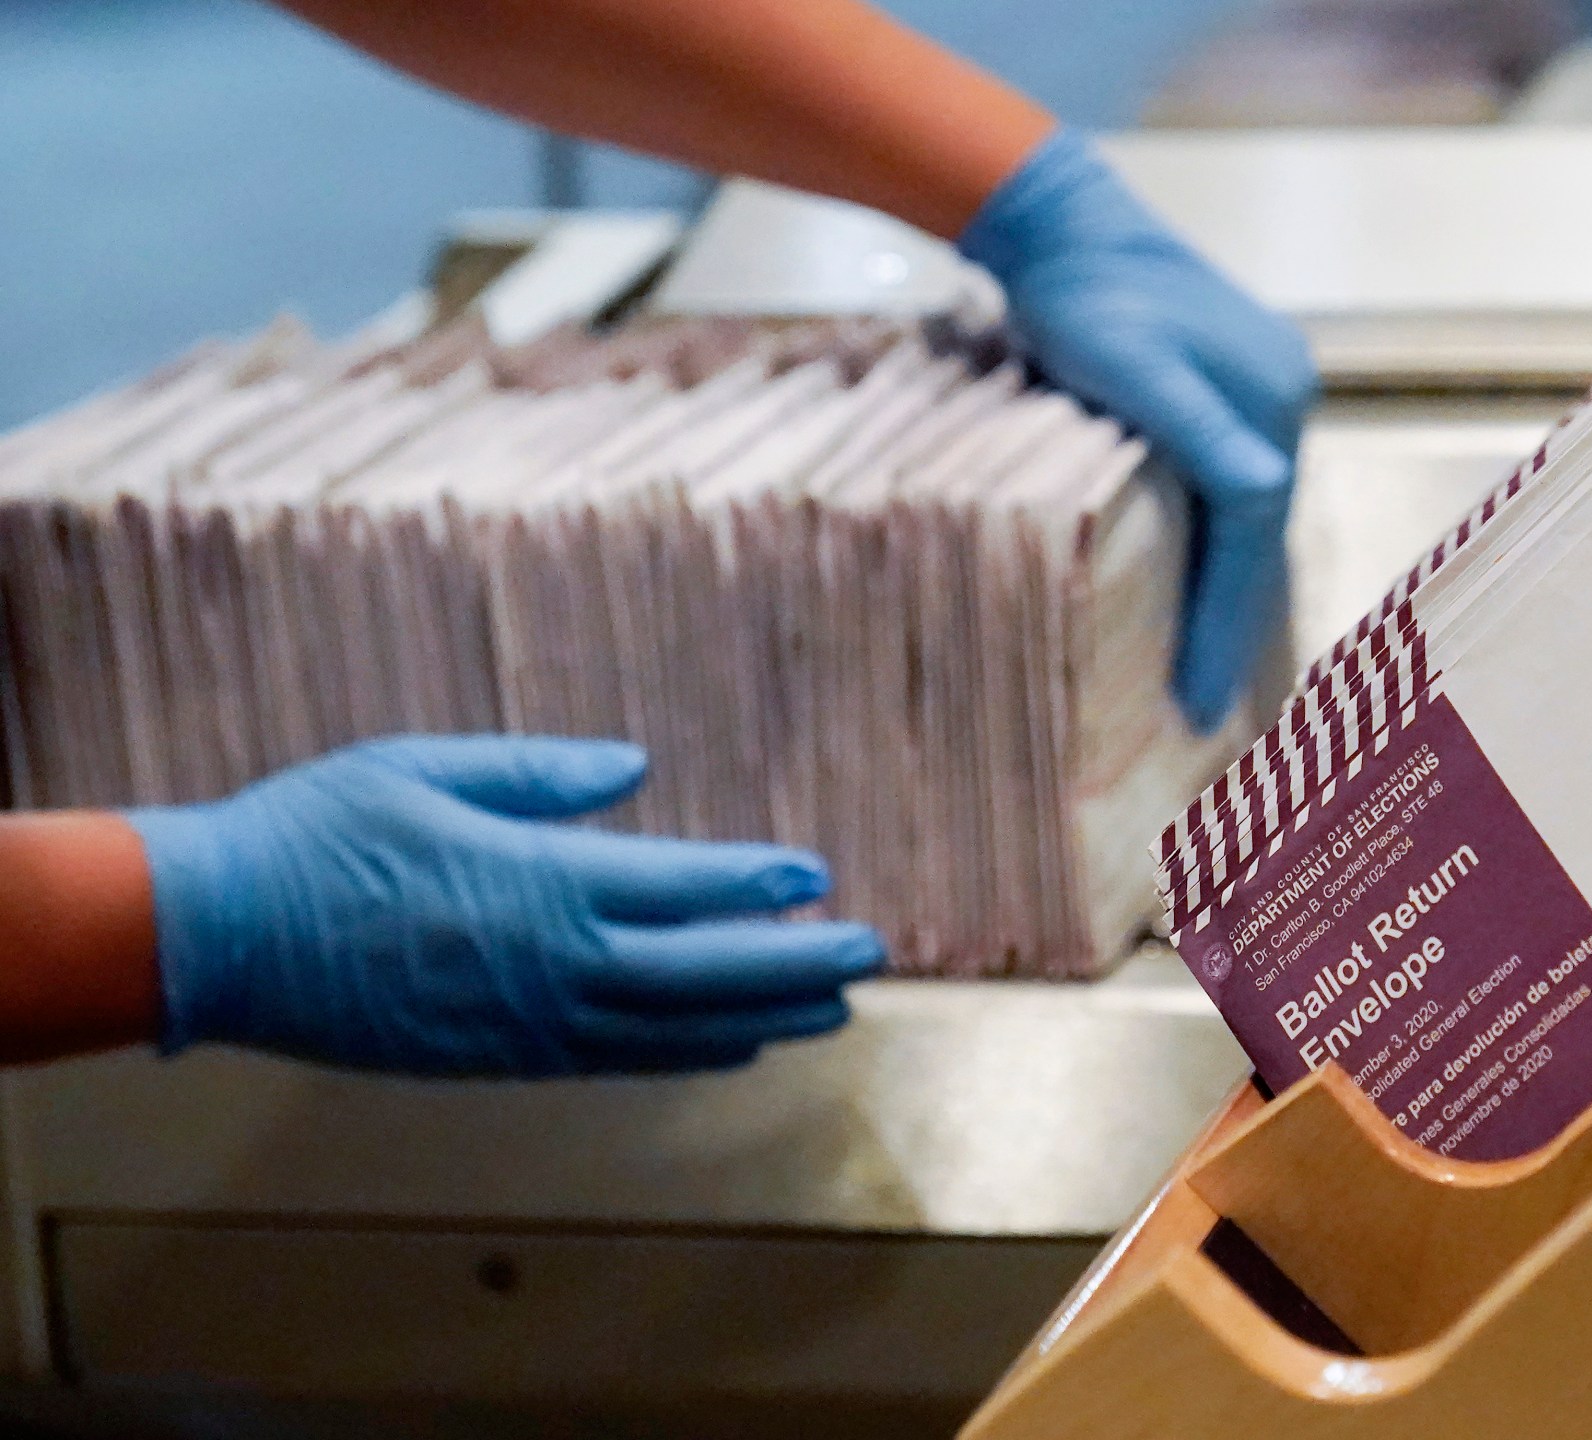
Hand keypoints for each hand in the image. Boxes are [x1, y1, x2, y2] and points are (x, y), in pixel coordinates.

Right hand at [125, 736, 881, 1076]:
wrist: (217, 938)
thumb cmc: (315, 834)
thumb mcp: (424, 767)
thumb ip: (538, 773)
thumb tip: (632, 766)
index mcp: (539, 883)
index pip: (680, 887)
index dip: (756, 884)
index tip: (815, 877)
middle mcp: (551, 963)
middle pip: (703, 970)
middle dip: (794, 963)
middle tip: (869, 954)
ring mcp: (528, 1022)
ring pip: (673, 1027)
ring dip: (759, 1015)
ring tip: (831, 1008)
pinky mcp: (500, 1059)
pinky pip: (616, 1060)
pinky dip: (686, 1053)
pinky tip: (733, 1044)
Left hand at [960, 128, 1316, 732]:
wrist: (1065, 224)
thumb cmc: (1083, 301)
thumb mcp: (1134, 366)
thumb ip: (1199, 430)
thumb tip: (1266, 491)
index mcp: (1272, 403)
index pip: (1253, 536)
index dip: (1224, 623)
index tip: (1196, 698)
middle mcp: (1285, 400)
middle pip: (1257, 534)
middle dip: (1232, 622)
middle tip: (1202, 708)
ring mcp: (1264, 393)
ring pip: (1247, 518)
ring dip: (1227, 591)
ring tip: (1203, 671)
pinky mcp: (1233, 389)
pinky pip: (1231, 490)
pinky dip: (1218, 547)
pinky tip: (1198, 587)